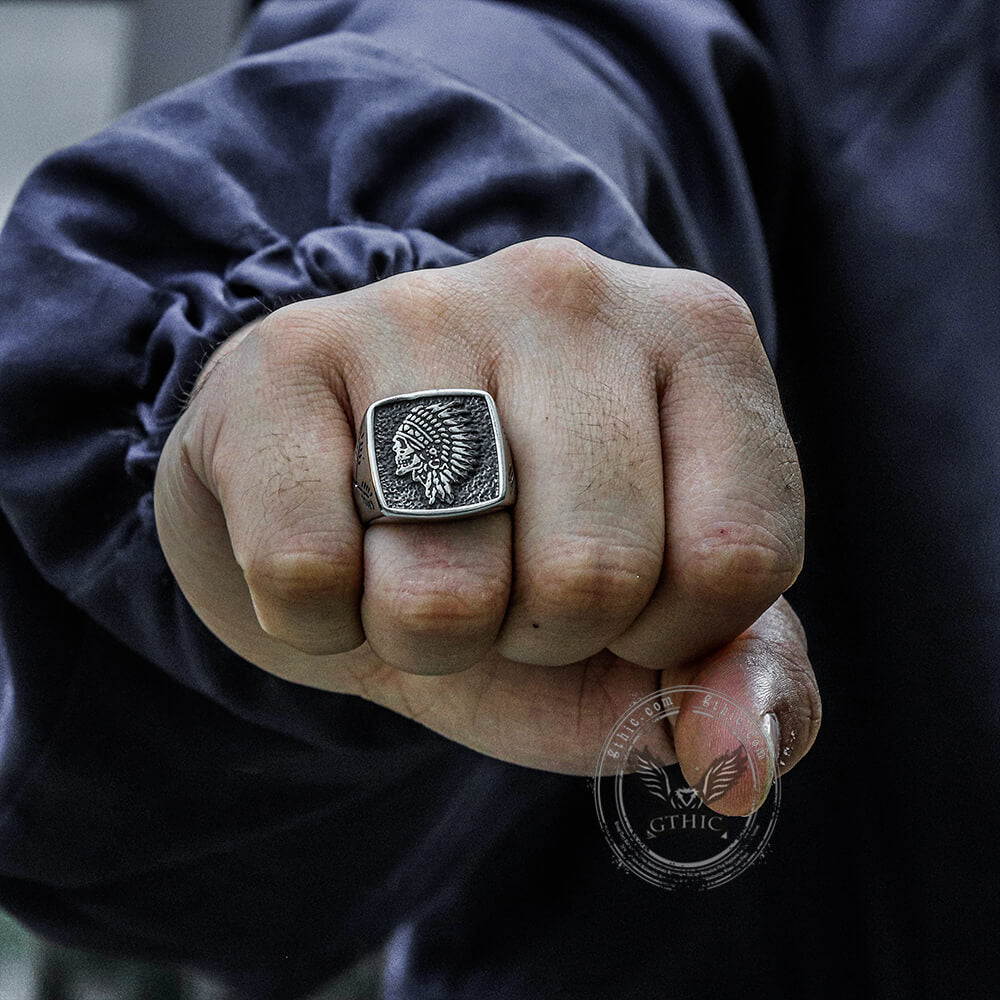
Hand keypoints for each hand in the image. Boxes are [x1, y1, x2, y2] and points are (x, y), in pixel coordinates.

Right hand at [154, 238, 819, 807]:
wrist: (340, 500)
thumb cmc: (510, 559)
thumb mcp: (645, 631)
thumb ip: (731, 685)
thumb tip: (742, 766)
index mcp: (697, 339)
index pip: (737, 557)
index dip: (665, 634)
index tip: (613, 593)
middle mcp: (569, 293)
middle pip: (594, 575)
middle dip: (537, 634)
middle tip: (496, 573)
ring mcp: (419, 307)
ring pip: (447, 589)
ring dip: (424, 635)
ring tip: (409, 556)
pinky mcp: (286, 353)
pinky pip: (306, 574)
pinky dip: (316, 619)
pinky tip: (327, 538)